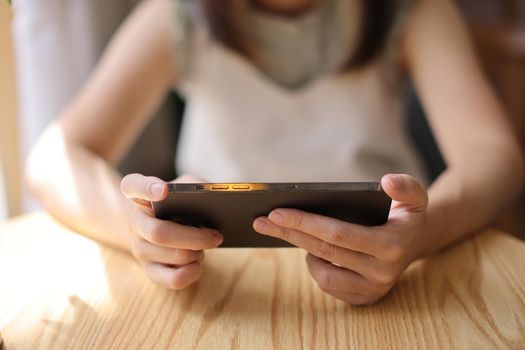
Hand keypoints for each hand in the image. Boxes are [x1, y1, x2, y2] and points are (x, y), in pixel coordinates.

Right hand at [120, 173, 222, 288]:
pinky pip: (173, 279)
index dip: (147, 188)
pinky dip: (192, 272)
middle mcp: (134, 221)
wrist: (174, 225)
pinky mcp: (151, 271)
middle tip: (216, 236)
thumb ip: (198, 187)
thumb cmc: (183, 202)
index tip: (164, 191)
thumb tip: (213, 198)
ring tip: (207, 246)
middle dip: (193, 237)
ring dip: (197, 252)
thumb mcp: (189, 187)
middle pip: (159, 233)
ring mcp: (140, 248)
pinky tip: (199, 263)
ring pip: (172, 256)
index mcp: (140, 194)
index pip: (133, 186)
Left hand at [253, 174, 427, 304]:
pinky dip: (317, 267)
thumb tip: (386, 182)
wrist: (414, 244)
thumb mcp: (414, 195)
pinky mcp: (364, 299)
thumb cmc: (404, 214)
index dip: (304, 222)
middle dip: (289, 233)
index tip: (275, 211)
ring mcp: (373, 289)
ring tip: (298, 233)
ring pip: (323, 273)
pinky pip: (328, 285)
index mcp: (392, 245)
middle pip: (324, 251)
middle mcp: (383, 272)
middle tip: (261, 220)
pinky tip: (315, 251)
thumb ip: (406, 185)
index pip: (338, 234)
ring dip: (305, 251)